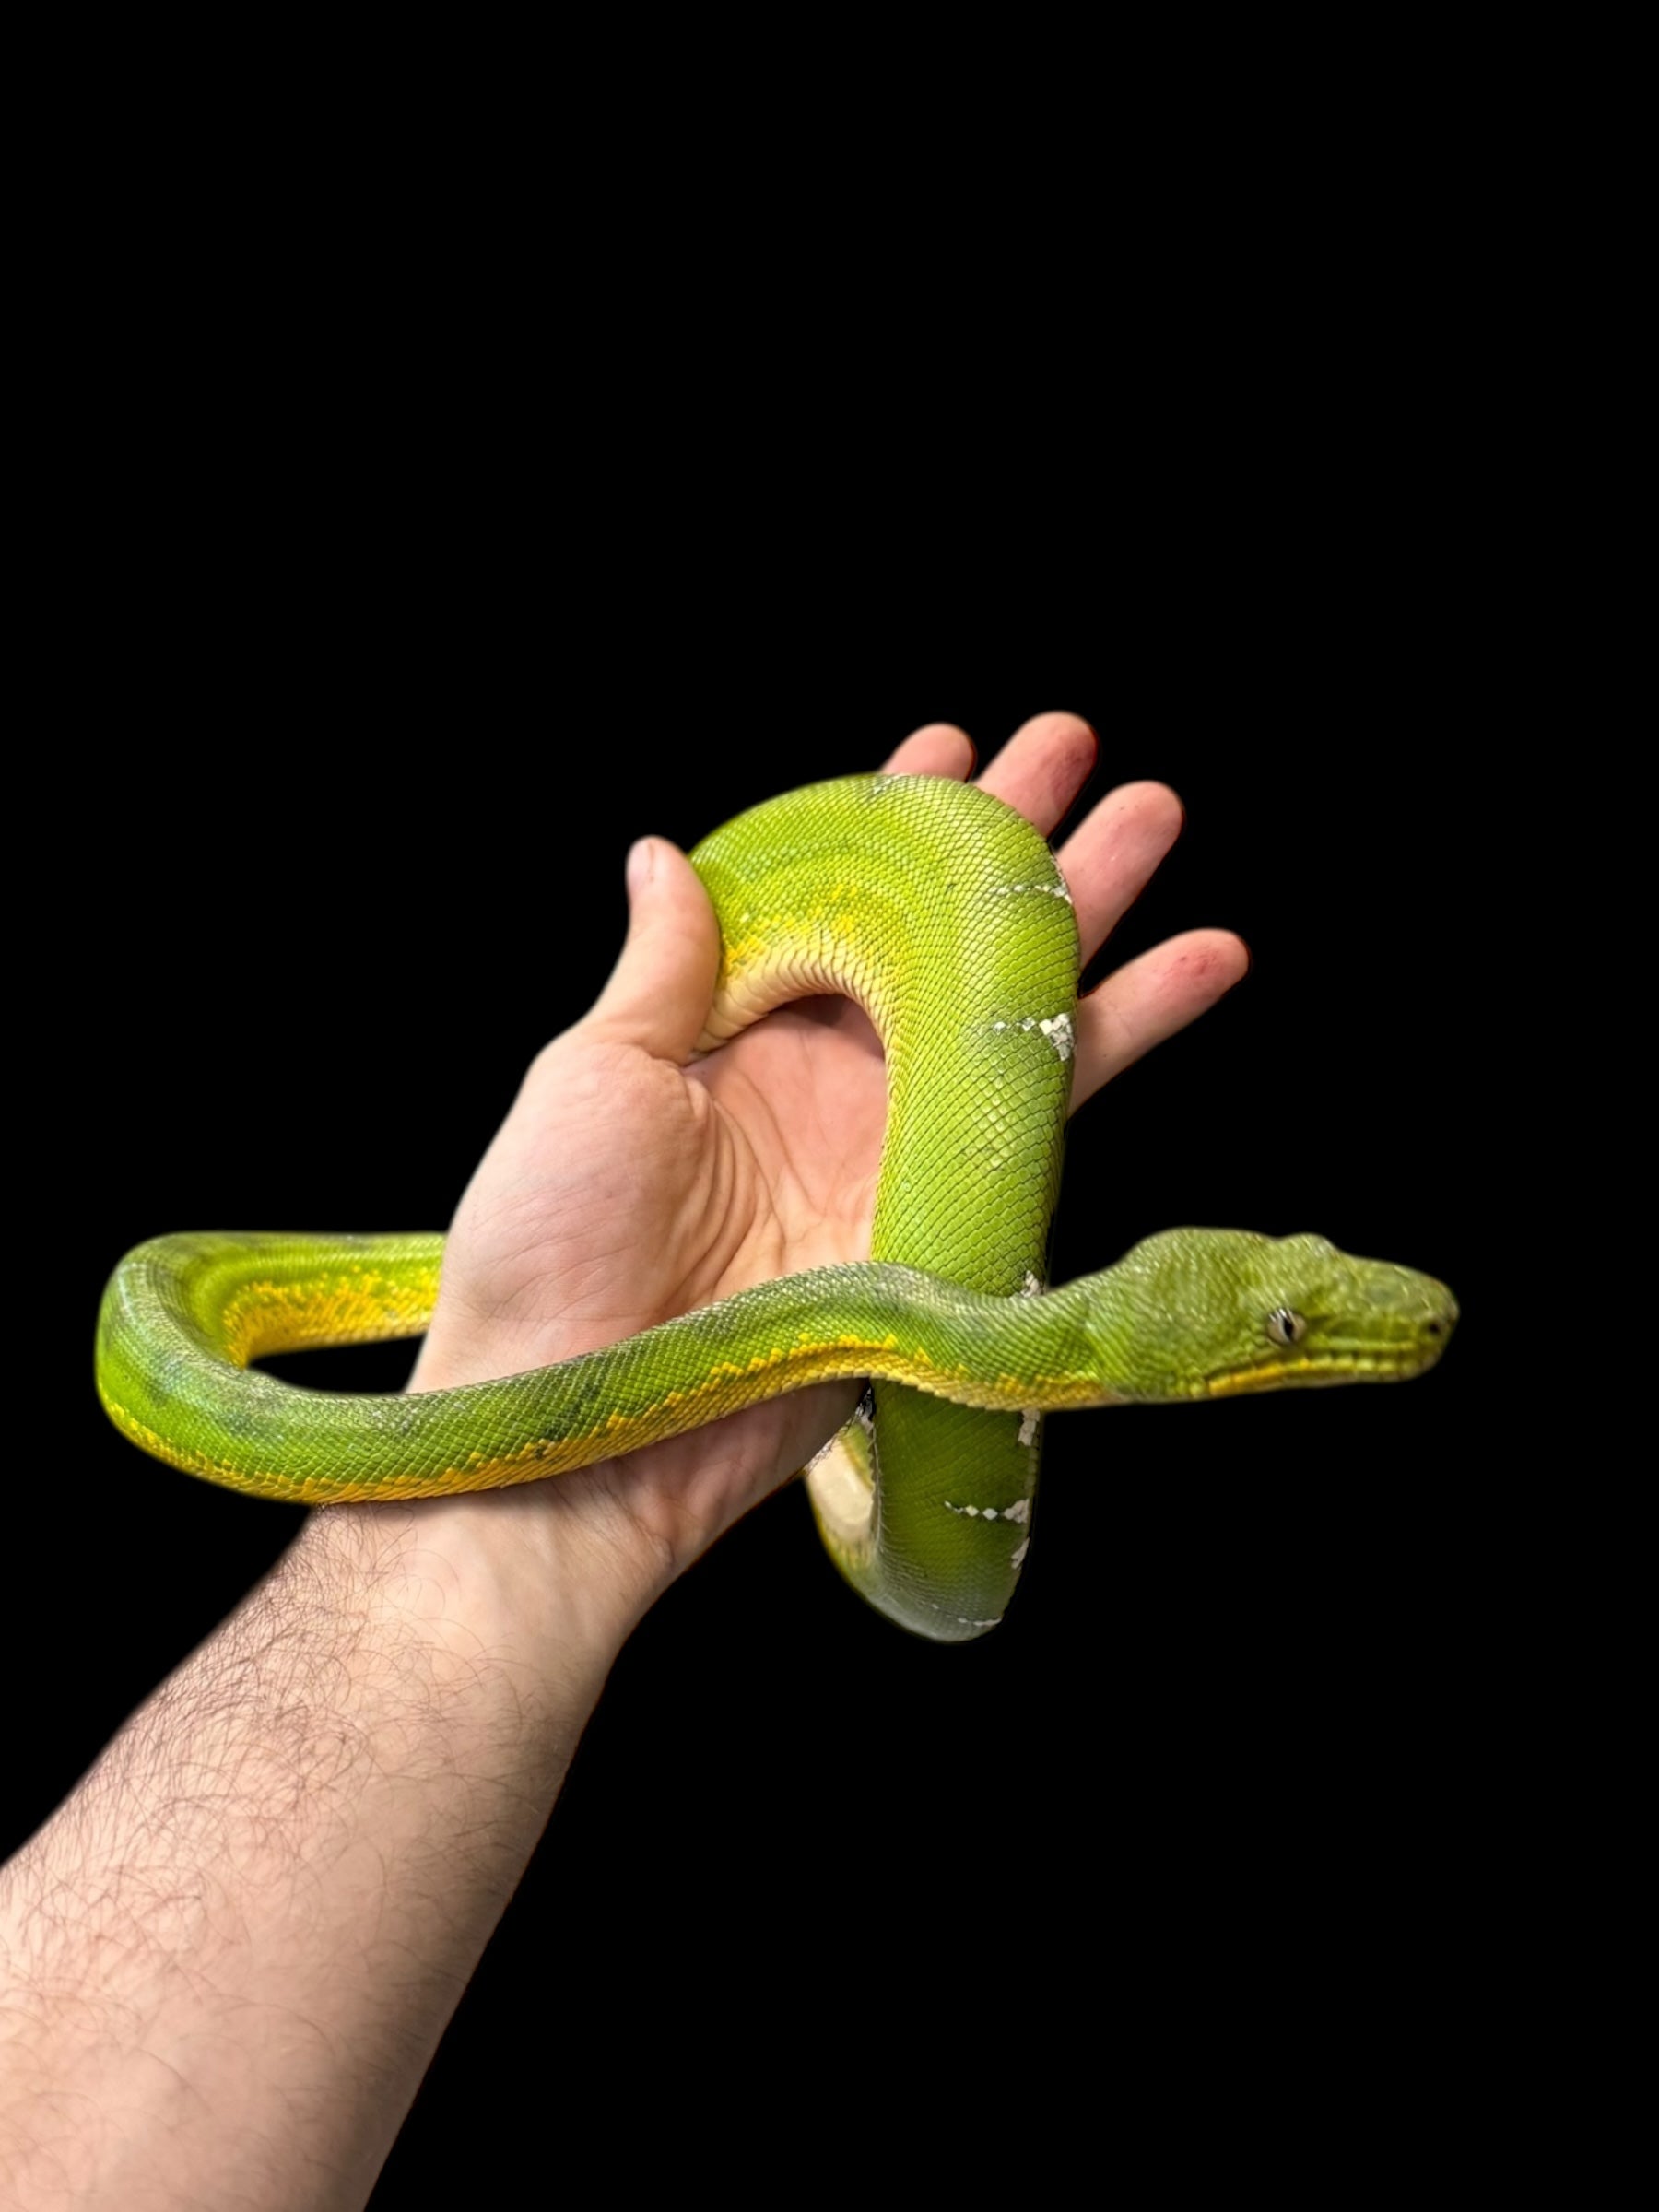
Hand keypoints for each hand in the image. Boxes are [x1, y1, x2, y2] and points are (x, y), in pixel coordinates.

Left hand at [377, 712, 1246, 1655]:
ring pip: (1019, 1005)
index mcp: (739, 1028)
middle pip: (945, 938)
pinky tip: (1200, 966)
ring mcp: (899, 1144)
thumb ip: (664, 969)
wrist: (585, 1425)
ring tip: (1161, 822)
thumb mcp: (592, 1077)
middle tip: (1086, 750)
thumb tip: (663, 855)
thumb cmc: (549, 1247)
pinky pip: (1053, 1111)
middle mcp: (832, 1077)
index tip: (952, 744)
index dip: (897, 821)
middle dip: (1018, 843)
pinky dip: (1131, 1032)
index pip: (839, 900)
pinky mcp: (953, 1215)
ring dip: (1096, 914)